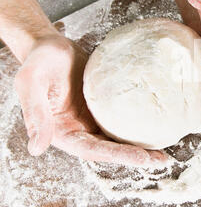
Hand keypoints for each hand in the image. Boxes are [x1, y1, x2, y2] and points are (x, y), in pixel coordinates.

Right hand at [14, 34, 166, 166]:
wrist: (51, 45)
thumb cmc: (39, 61)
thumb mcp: (31, 82)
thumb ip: (34, 113)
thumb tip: (36, 148)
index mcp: (62, 132)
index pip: (92, 150)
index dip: (117, 155)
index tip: (141, 158)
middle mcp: (80, 130)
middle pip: (110, 149)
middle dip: (135, 156)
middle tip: (161, 160)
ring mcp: (93, 120)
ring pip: (119, 138)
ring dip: (140, 146)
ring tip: (163, 152)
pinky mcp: (105, 107)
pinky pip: (123, 119)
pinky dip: (139, 126)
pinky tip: (156, 126)